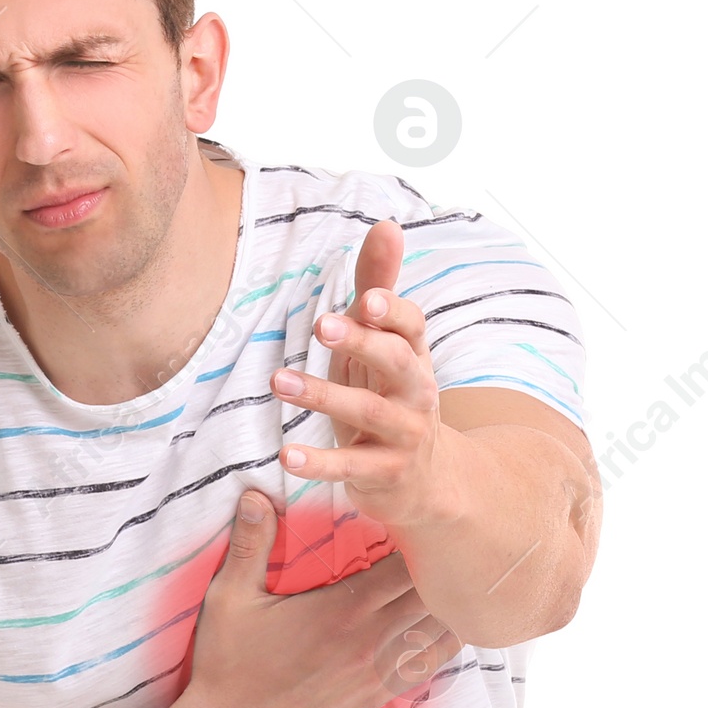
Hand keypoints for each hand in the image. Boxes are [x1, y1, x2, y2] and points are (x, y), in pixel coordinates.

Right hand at [187, 490, 460, 707]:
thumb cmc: (229, 663)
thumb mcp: (230, 598)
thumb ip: (250, 544)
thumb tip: (255, 492)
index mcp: (343, 609)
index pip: (404, 568)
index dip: (418, 544)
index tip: (418, 524)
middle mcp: (370, 640)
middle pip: (429, 598)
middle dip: (439, 571)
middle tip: (445, 548)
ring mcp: (376, 673)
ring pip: (437, 634)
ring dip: (447, 607)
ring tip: (455, 583)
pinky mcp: (375, 697)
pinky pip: (426, 669)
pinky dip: (442, 646)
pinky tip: (450, 630)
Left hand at [270, 218, 457, 534]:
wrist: (429, 481)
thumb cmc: (393, 397)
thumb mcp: (385, 344)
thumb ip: (379, 287)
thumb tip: (386, 225)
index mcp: (413, 355)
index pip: (411, 327)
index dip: (393, 311)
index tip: (367, 297)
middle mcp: (416, 392)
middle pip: (397, 363)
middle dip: (362, 343)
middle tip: (321, 325)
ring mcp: (404, 435)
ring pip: (367, 413)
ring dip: (322, 396)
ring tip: (278, 381)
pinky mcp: (385, 473)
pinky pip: (351, 466)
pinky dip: (319, 462)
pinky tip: (286, 454)